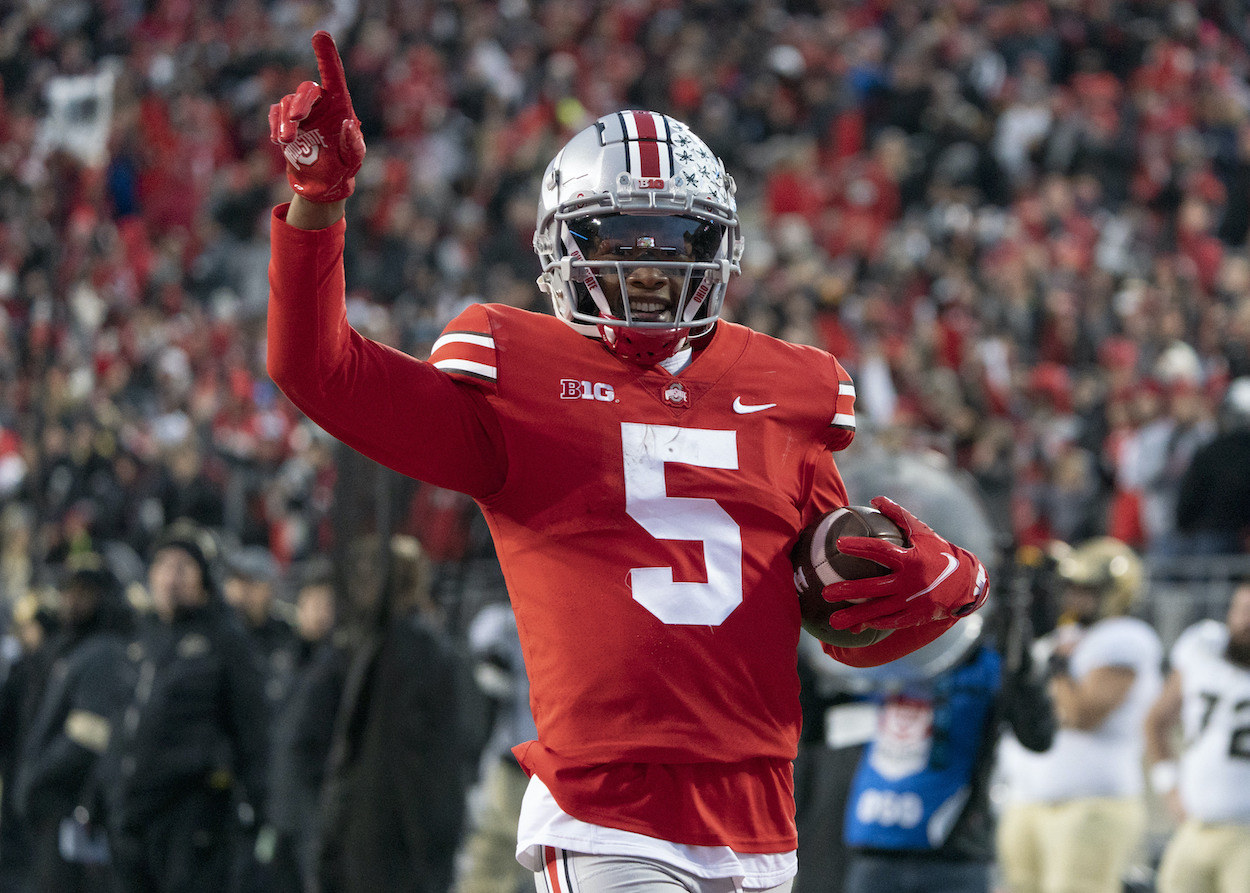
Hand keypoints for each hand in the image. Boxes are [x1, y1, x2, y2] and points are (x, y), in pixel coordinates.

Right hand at [269, 30, 364, 202]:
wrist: (323, 183)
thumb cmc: (343, 166)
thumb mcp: (353, 157)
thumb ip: (353, 143)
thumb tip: (346, 124)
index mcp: (339, 105)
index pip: (333, 75)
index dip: (327, 56)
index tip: (320, 36)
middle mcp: (319, 104)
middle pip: (306, 91)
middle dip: (299, 104)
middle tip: (296, 121)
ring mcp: (300, 112)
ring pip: (287, 104)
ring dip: (285, 121)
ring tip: (285, 141)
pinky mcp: (284, 123)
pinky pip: (275, 115)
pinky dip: (275, 125)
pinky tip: (278, 140)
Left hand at [822, 496, 988, 631]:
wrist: (967, 583)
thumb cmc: (939, 552)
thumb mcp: (923, 532)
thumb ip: (899, 515)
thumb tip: (875, 499)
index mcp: (911, 559)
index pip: (881, 551)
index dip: (860, 547)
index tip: (839, 544)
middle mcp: (911, 582)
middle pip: (874, 587)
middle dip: (849, 590)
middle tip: (826, 593)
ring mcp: (913, 602)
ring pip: (879, 611)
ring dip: (855, 617)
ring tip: (832, 621)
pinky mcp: (917, 616)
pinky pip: (891, 622)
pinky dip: (873, 624)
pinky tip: (855, 628)